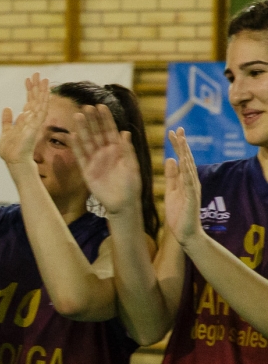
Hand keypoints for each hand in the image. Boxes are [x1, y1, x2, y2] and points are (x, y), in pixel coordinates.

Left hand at [0, 73, 48, 170]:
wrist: (13, 160)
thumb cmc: (10, 149)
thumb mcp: (5, 131)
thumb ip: (7, 120)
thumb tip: (8, 108)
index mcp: (25, 120)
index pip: (29, 101)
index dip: (29, 90)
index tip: (28, 79)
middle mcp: (32, 119)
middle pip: (36, 100)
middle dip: (37, 87)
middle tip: (37, 73)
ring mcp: (35, 123)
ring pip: (41, 103)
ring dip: (42, 91)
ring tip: (44, 79)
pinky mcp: (36, 127)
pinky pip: (41, 112)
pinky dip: (44, 101)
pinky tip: (46, 92)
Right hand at [69, 104, 140, 215]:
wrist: (123, 203)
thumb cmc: (132, 185)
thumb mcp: (133, 166)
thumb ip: (127, 150)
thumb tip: (124, 132)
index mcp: (117, 149)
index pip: (110, 130)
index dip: (105, 119)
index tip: (101, 106)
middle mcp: (105, 153)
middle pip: (96, 133)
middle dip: (92, 120)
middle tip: (86, 107)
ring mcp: (95, 161)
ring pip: (87, 141)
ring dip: (82, 129)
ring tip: (77, 116)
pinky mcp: (87, 171)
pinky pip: (80, 156)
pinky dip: (76, 147)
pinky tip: (73, 136)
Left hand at [164, 128, 202, 245]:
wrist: (185, 234)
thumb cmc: (179, 214)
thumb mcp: (171, 191)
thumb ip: (171, 176)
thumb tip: (170, 158)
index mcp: (185, 180)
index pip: (182, 159)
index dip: (178, 145)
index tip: (174, 131)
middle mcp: (191, 182)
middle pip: (187, 159)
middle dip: (182, 144)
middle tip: (178, 129)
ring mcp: (193, 190)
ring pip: (190, 168)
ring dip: (185, 154)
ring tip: (181, 141)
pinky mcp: (191, 199)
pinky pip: (189, 184)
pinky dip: (187, 173)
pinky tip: (184, 164)